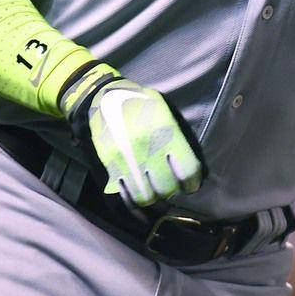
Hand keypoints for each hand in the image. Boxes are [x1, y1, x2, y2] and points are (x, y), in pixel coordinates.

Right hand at [60, 64, 204, 207]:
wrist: (102, 96)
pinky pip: (125, 194)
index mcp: (165, 130)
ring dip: (153, 197)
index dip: (191, 183)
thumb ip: (177, 135)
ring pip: (146, 197)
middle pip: (166, 188)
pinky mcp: (110, 165)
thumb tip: (190, 164)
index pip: (187, 170)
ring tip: (155, 191)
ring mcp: (126, 158)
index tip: (190, 185)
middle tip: (172, 188)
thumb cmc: (139, 102)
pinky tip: (138, 193)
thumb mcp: (163, 109)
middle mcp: (147, 147)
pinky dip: (133, 199)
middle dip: (172, 192)